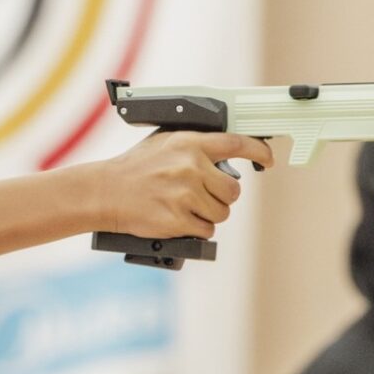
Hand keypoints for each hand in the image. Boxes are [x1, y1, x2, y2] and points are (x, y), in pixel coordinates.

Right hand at [94, 131, 273, 240]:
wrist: (106, 192)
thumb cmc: (135, 168)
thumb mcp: (164, 143)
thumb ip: (195, 147)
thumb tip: (227, 156)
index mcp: (190, 144)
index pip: (237, 144)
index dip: (258, 151)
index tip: (268, 159)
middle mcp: (191, 167)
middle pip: (233, 190)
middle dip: (222, 197)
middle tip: (204, 196)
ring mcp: (185, 195)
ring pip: (222, 213)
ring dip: (209, 215)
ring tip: (186, 208)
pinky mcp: (178, 220)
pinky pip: (206, 230)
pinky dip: (196, 229)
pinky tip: (179, 220)